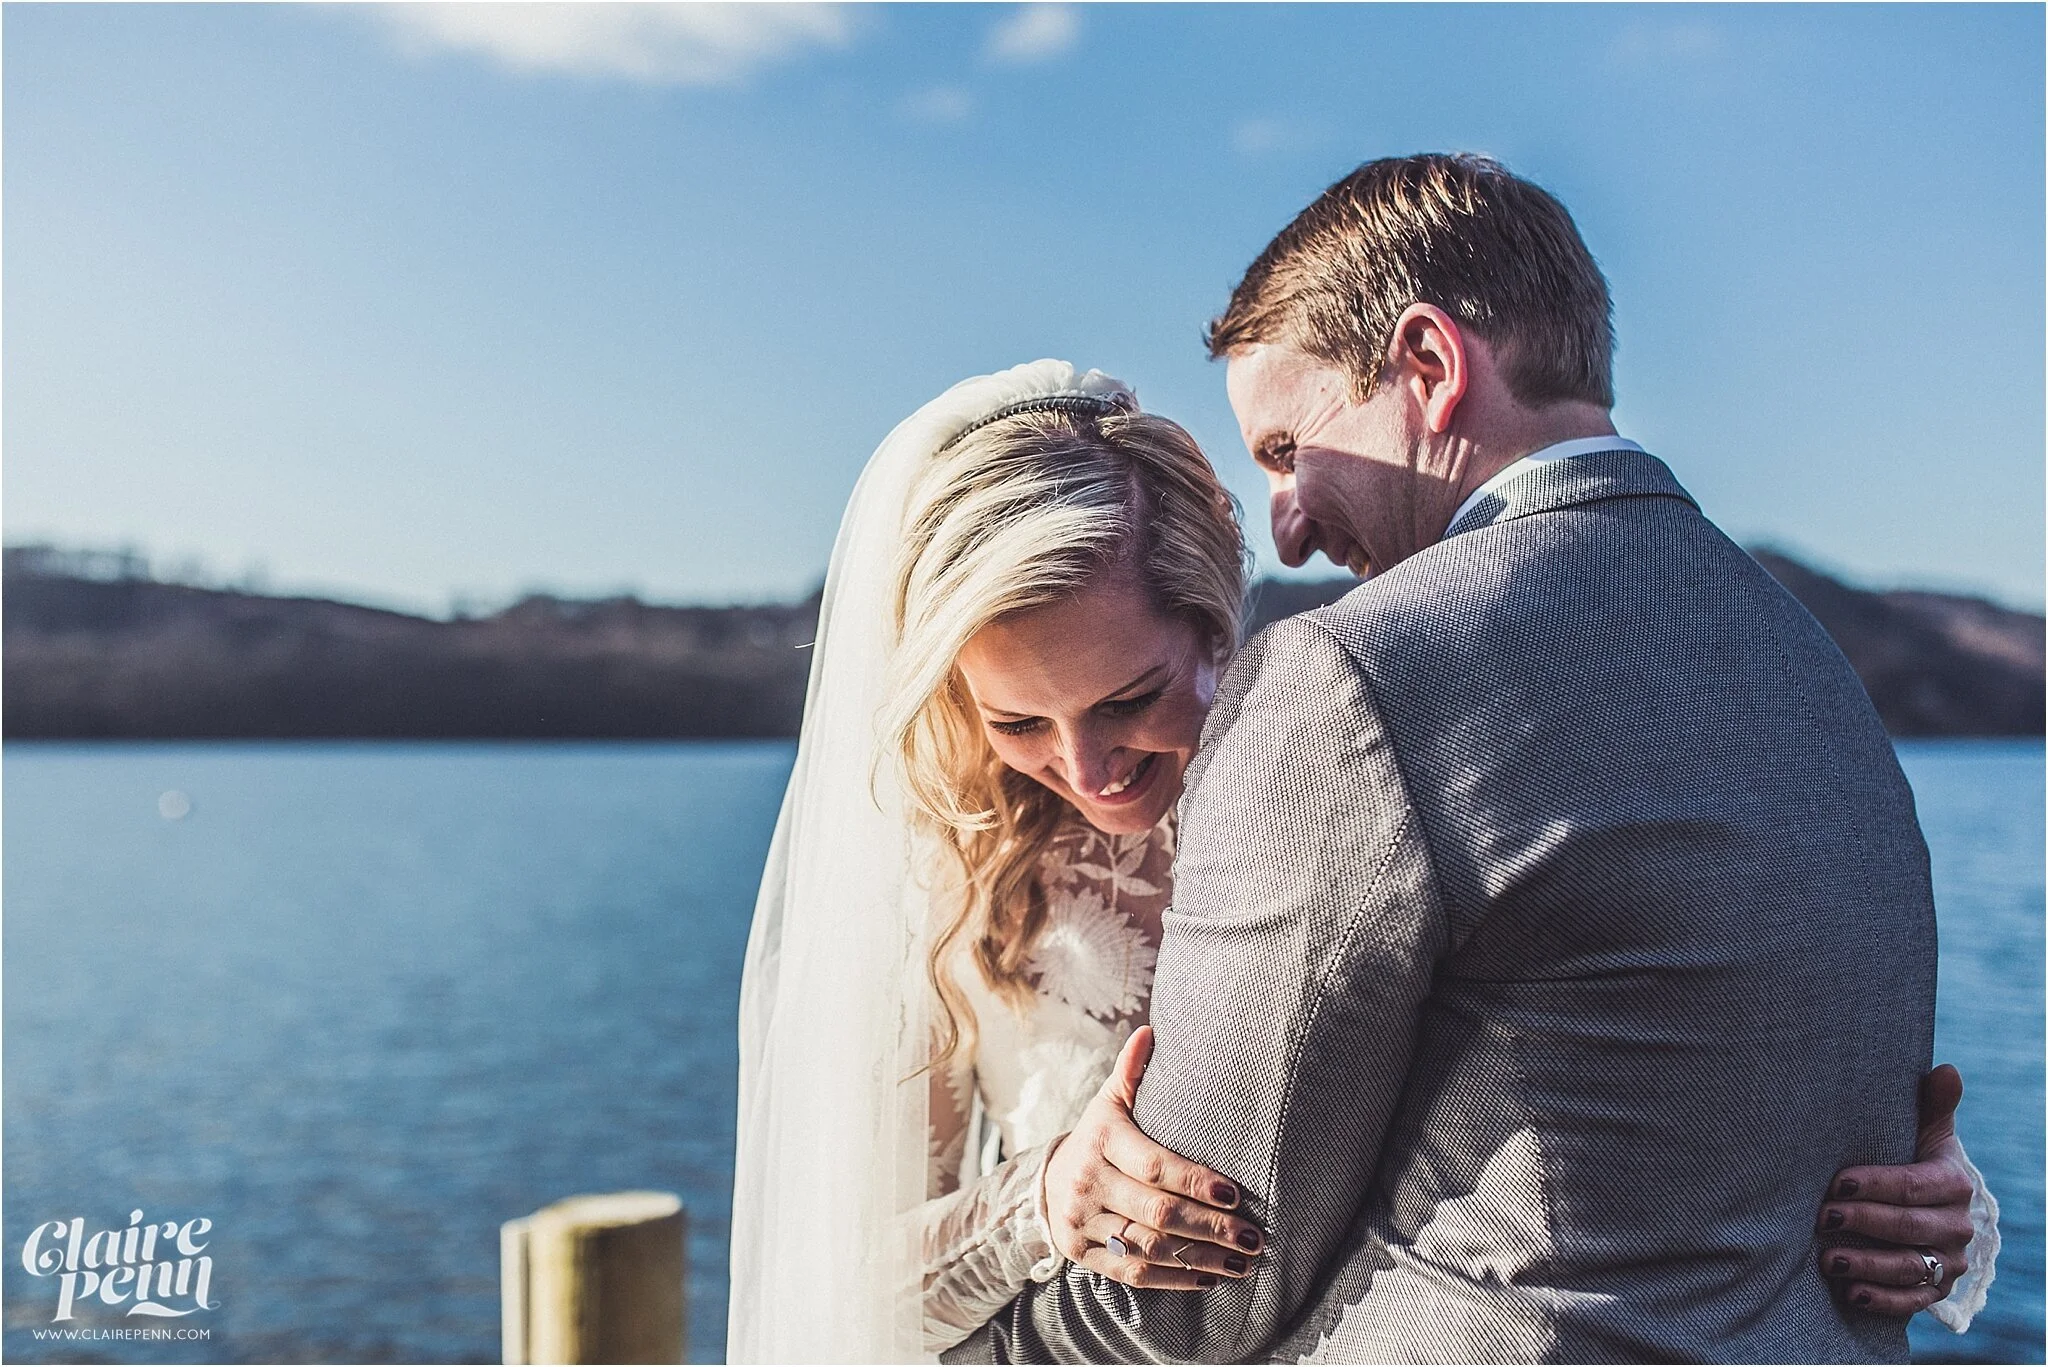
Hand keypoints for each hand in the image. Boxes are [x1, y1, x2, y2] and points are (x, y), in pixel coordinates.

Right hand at [1043, 1026, 1266, 1289]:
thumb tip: (1149, 1031)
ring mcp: (1082, 1223)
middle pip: (1157, 1212)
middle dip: (1211, 1227)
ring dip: (1201, 1257)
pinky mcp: (1082, 1255)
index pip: (1153, 1166)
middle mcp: (1087, 1184)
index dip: (1195, 1182)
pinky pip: (1133, 1273)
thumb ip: (1131, 1071)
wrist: (1046, 1183)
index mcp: (1100, 1142)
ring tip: (1243, 1262)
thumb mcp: (1108, 1102)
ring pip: (1148, 1247)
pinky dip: (1175, 1278)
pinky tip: (1211, 1277)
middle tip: (1254, 1237)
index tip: (1234, 1194)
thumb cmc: (1096, 1137)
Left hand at [1817, 1064, 1975, 1314]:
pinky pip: (1911, 1301)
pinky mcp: (1933, 1290)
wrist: (1922, 1206)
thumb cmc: (1909, 1156)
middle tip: (1822, 1216)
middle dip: (1865, 1222)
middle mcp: (1957, 1226)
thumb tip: (1946, 1070)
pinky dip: (1881, 1299)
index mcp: (1953, 1183)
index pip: (1915, 1185)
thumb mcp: (1921, 1130)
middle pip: (1910, 1227)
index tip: (1838, 1183)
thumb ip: (1931, 1105)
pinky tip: (1850, 1293)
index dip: (1877, 1185)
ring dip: (1868, 1264)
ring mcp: (1947, 1262)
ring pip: (1910, 1268)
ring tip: (1828, 1258)